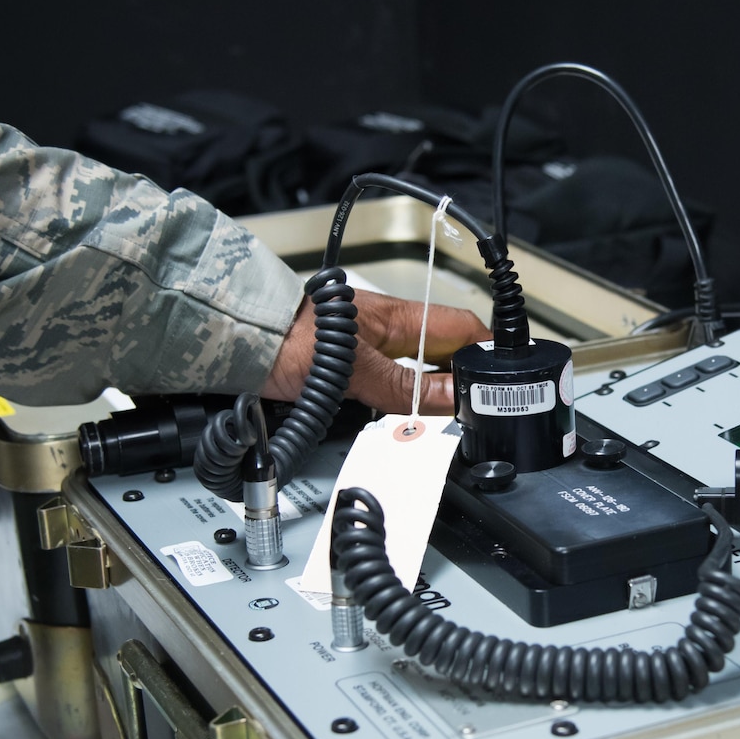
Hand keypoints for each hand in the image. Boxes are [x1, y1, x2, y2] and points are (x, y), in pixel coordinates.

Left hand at [261, 290, 490, 414]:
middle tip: (481, 411)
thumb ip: (405, 388)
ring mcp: (370, 351)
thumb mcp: (355, 370)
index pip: (461, 328)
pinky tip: (407, 422)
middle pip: (443, 357)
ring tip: (449, 421)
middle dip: (463, 382)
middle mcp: (387, 331)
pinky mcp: (350, 371)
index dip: (487, 350)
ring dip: (433, 399)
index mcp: (397, 316)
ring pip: (418, 376)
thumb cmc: (285, 339)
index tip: (505, 378)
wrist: (234, 343)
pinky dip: (404, 406)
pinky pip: (392, 389)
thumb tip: (454, 398)